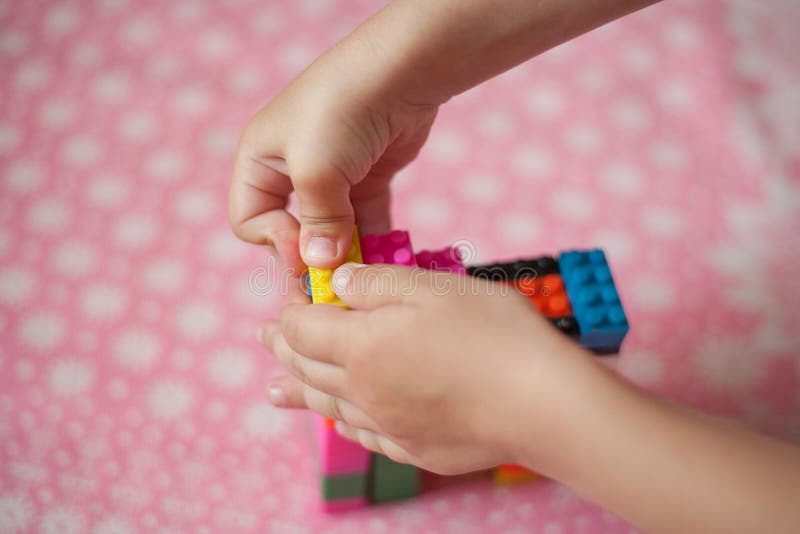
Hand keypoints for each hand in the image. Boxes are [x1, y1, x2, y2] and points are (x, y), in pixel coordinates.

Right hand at [228, 34, 437, 271]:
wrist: (399, 72)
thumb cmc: (341, 112)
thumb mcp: (317, 170)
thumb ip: (318, 223)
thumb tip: (322, 264)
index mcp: (259, 162)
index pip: (250, 221)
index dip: (275, 244)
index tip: (307, 257)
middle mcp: (290, 169)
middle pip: (291, 231)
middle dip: (311, 254)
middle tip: (335, 277)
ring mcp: (331, 175)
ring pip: (331, 230)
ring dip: (346, 254)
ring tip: (363, 276)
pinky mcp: (366, 178)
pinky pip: (364, 220)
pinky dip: (372, 240)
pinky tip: (384, 259)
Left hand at [259, 263, 596, 474]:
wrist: (542, 402)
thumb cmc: (492, 334)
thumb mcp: (431, 288)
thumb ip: (376, 285)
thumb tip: (338, 284)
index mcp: (361, 347)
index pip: (305, 328)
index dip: (291, 310)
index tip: (289, 296)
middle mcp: (365, 392)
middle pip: (308, 369)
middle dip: (282, 348)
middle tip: (264, 337)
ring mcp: (389, 425)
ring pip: (328, 405)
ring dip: (298, 392)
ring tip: (274, 391)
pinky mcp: (417, 449)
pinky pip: (364, 434)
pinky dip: (342, 421)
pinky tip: (341, 420)